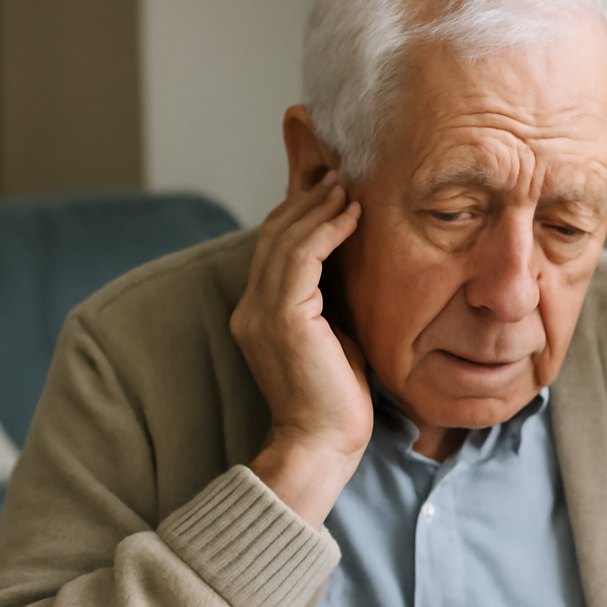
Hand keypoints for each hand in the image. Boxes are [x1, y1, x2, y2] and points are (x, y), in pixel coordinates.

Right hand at [230, 172, 369, 525]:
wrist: (323, 444)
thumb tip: (354, 264)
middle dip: (305, 192)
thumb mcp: (337, 333)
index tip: (328, 176)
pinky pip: (300, 258)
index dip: (300, 206)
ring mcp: (261, 312)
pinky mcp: (281, 319)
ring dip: (318, 204)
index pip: (276, 243)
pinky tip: (351, 212)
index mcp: (261, 309)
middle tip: (337, 162)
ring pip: (283, 238)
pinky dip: (325, 229)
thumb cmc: (338, 397)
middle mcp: (252, 306)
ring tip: (349, 181)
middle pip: (274, 231)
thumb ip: (333, 297)